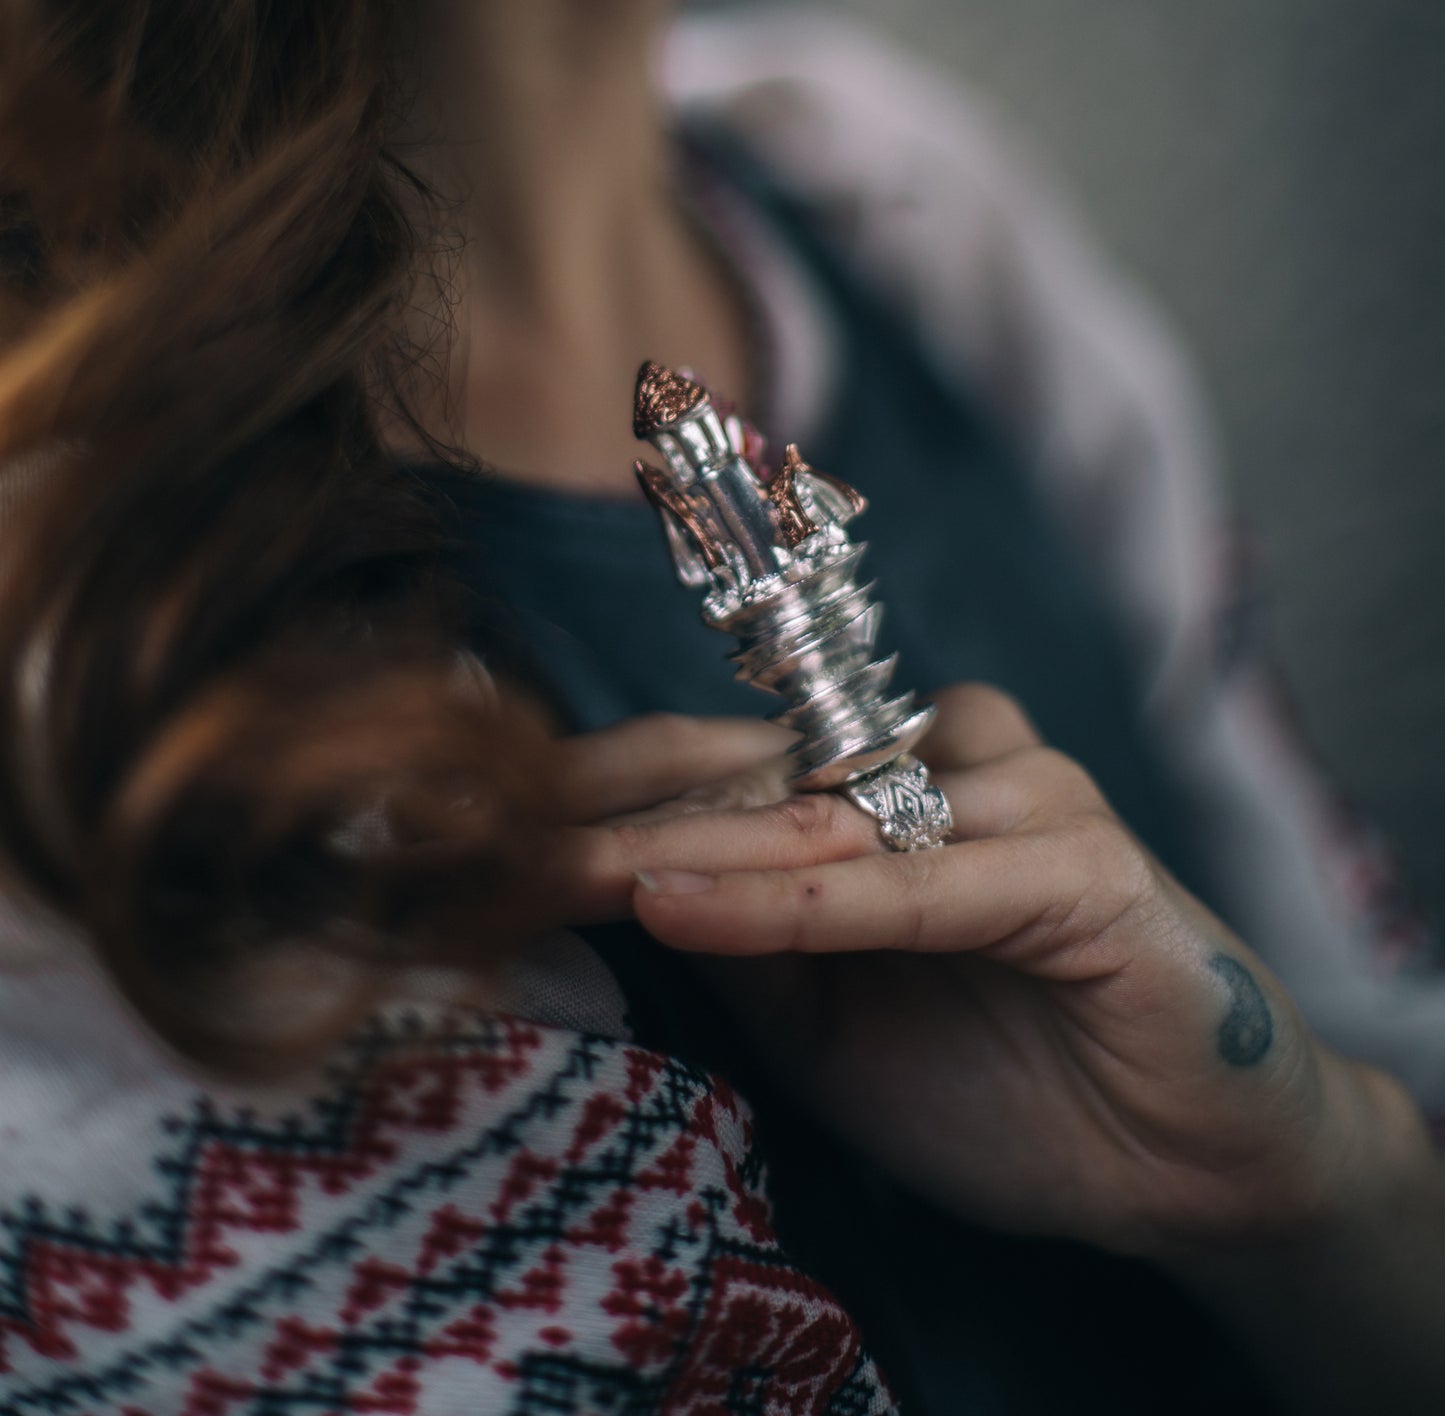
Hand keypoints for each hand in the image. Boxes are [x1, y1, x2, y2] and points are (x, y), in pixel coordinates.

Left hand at [567, 686, 1400, 1260]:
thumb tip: (614, 885)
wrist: (1177, 1165)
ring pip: (824, 814)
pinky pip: (913, 879)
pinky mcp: (1078, 860)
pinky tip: (695, 905)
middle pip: (759, 774)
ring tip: (574, 873)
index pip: (728, 773)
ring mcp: (1018, 797)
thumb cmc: (1004, 1087)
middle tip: (497, 838)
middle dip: (625, 815)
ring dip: (697, 848)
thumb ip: (747, 941)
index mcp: (889, 789)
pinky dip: (801, 898)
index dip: (611, 803)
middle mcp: (948, 764)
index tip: (486, 834)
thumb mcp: (828, 1026)